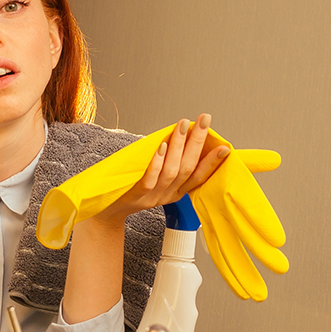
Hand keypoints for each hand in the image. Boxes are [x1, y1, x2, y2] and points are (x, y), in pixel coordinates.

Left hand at [89, 114, 229, 227]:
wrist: (105, 211)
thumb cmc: (129, 188)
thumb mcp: (155, 178)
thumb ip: (169, 162)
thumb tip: (182, 134)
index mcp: (176, 192)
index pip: (199, 177)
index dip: (213, 162)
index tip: (225, 147)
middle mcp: (168, 195)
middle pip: (188, 168)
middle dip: (198, 143)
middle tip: (204, 120)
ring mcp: (153, 197)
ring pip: (172, 171)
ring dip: (179, 146)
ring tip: (183, 126)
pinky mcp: (137, 196)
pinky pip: (150, 178)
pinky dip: (157, 161)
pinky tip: (161, 145)